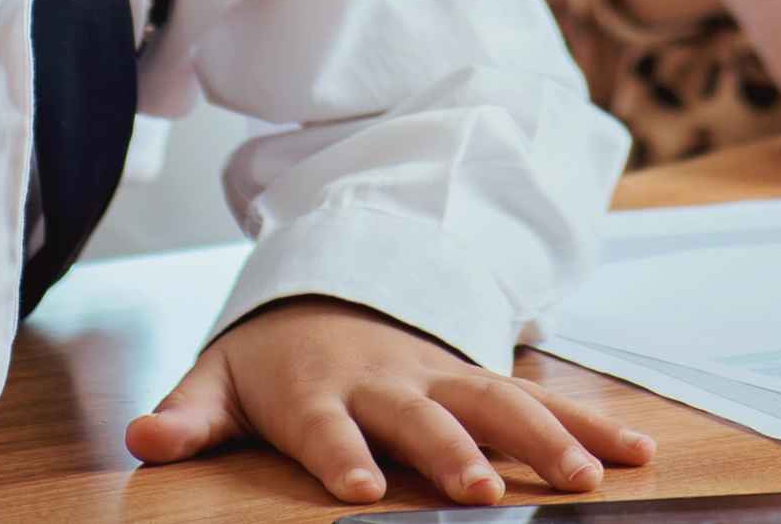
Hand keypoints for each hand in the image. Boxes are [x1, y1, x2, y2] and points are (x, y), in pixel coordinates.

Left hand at [123, 299, 655, 506]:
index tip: (359, 489)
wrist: (327, 290)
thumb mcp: (217, 380)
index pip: (328, 426)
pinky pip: (541, 401)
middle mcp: (388, 379)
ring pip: (498, 403)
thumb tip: (144, 435)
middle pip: (425, 416)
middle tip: (481, 489)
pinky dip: (592, 424)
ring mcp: (442, 376)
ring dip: (542, 438)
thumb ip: (188, 414)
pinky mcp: (481, 381)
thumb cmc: (270, 359)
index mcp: (317, 387)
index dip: (342, 455)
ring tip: (583, 478)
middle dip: (454, 451)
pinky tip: (637, 454)